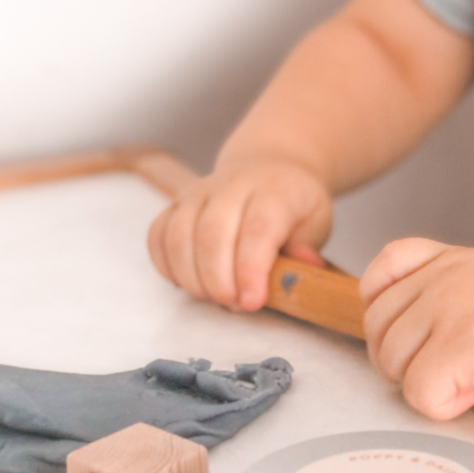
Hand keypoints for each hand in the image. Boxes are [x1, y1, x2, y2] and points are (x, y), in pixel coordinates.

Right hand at [148, 157, 331, 310]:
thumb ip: (305, 248)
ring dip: (192, 278)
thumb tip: (304, 269)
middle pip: (211, 234)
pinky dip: (167, 266)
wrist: (268, 168)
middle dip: (218, 281)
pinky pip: (157, 234)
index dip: (250, 270)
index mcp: (273, 191)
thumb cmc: (293, 205)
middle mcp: (232, 185)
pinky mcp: (175, 203)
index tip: (253, 302)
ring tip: (215, 297)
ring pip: (178, 235)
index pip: (256, 229)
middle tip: (235, 304)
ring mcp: (198, 192)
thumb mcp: (316, 222)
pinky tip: (188, 282)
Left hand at [360, 238, 473, 419]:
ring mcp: (448, 310)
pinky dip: (445, 406)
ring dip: (424, 383)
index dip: (381, 310)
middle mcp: (441, 280)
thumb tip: (425, 325)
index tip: (408, 334)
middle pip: (377, 327)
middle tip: (443, 373)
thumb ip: (457, 286)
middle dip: (400, 360)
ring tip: (470, 380)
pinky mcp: (461, 346)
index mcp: (449, 261)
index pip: (380, 273)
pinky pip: (420, 392)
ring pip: (392, 362)